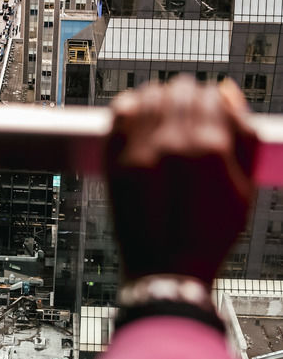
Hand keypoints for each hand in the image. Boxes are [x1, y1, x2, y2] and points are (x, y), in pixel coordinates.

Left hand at [107, 76, 255, 286]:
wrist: (167, 269)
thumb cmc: (211, 233)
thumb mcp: (245, 188)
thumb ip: (243, 137)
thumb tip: (226, 91)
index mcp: (210, 148)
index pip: (209, 94)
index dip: (212, 102)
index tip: (209, 115)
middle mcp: (174, 143)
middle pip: (179, 89)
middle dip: (187, 98)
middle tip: (187, 117)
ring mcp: (140, 150)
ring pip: (149, 94)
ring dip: (160, 99)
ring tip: (164, 118)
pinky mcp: (114, 159)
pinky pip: (120, 111)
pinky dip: (131, 107)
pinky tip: (140, 119)